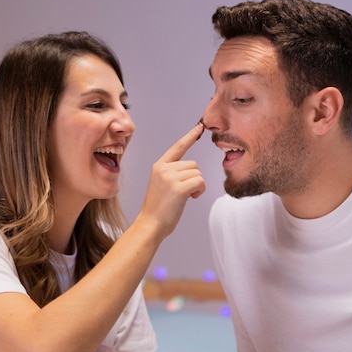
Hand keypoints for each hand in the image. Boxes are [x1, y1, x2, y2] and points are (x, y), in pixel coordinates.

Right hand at [140, 122, 204, 238]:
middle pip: (193, 164)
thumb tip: (191, 171)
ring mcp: (170, 178)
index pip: (178, 147)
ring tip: (185, 196)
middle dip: (194, 178)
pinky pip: (200, 182)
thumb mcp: (162, 185)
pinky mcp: (178, 188)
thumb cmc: (158, 209)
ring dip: (197, 186)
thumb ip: (172, 174)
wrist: (150, 225)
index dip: (190, 136)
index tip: (200, 127)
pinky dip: (200, 190)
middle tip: (185, 192)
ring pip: (198, 173)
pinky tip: (191, 198)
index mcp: (159, 166)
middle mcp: (163, 168)